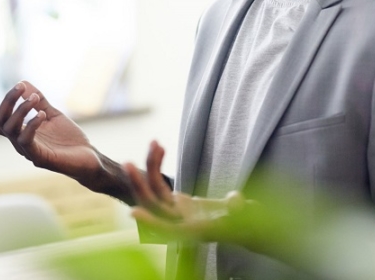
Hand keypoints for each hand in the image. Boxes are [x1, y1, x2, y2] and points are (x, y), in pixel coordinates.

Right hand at [0, 81, 103, 183]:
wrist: (88, 160)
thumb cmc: (68, 139)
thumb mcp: (52, 114)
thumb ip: (38, 101)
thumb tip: (24, 83)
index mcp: (18, 132)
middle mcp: (18, 142)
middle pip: (0, 120)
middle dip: (7, 101)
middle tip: (20, 86)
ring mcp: (27, 151)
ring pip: (11, 129)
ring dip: (21, 110)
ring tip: (35, 98)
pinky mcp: (39, 158)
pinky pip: (27, 140)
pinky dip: (32, 124)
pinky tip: (41, 114)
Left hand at [125, 141, 246, 242]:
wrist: (244, 224)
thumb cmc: (246, 221)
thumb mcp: (245, 214)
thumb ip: (239, 208)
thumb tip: (236, 200)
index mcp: (193, 230)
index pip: (168, 229)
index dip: (151, 222)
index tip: (133, 212)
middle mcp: (179, 222)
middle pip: (154, 205)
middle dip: (140, 185)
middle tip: (128, 163)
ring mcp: (176, 212)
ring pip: (155, 191)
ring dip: (150, 167)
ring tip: (154, 142)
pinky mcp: (177, 202)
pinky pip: (160, 184)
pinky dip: (158, 166)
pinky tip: (159, 147)